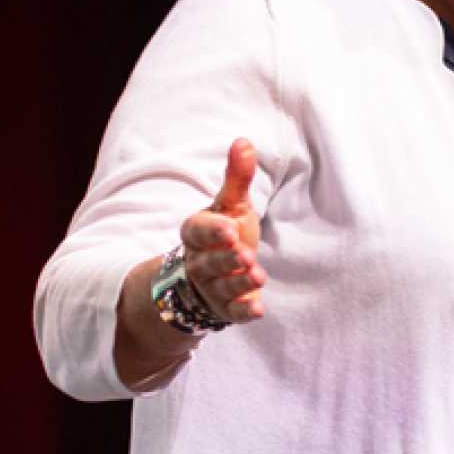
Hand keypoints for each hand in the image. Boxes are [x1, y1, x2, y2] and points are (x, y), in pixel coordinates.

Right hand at [178, 138, 267, 323]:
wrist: (212, 275)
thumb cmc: (225, 231)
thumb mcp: (231, 204)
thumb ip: (236, 177)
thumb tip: (243, 140)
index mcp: (196, 233)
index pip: (197, 230)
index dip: (213, 230)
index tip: (231, 228)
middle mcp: (199, 262)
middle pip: (208, 261)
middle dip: (225, 258)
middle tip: (243, 252)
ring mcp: (211, 287)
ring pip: (222, 286)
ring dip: (239, 281)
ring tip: (257, 274)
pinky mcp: (226, 308)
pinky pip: (232, 313)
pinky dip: (243, 311)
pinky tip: (257, 309)